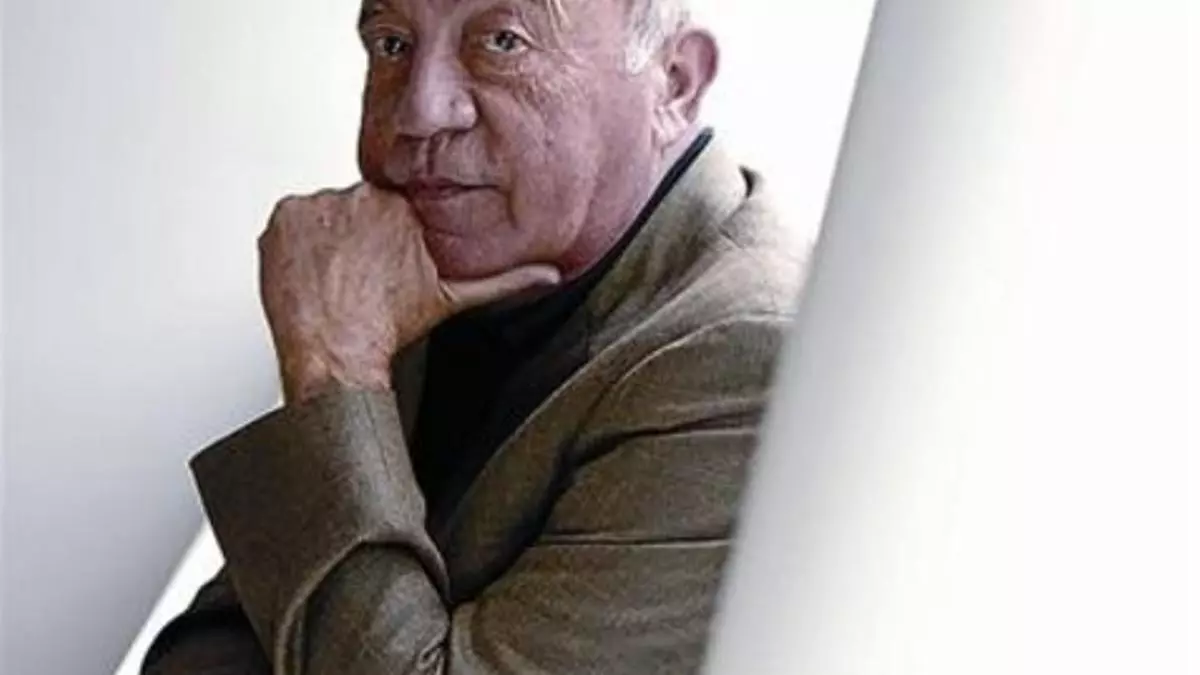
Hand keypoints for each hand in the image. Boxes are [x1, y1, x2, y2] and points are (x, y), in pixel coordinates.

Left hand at [259, 182, 559, 403]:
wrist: (337, 351)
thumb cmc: (389, 327)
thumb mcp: (455, 298)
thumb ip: (506, 279)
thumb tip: (550, 276)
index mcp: (404, 206)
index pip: (390, 204)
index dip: (383, 235)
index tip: (380, 261)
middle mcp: (363, 196)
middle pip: (356, 207)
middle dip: (354, 235)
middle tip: (354, 274)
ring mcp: (320, 204)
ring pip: (324, 213)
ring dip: (324, 238)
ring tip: (332, 276)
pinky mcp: (285, 215)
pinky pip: (290, 220)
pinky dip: (294, 242)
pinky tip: (308, 270)